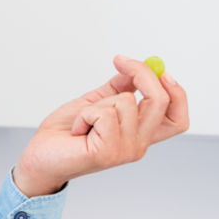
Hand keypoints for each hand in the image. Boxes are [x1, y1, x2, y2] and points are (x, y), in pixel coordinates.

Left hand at [13, 55, 188, 196]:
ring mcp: (125, 151)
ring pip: (127, 101)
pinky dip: (87, 113)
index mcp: (139, 134)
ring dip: (99, 102)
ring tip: (85, 119)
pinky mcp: (108, 152)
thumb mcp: (95, 102)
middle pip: (161, 101)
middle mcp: (138, 145)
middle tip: (120, 61)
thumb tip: (135, 68)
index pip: (177, 118)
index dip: (177, 91)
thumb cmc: (65, 133)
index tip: (159, 70)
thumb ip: (118, 88)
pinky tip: (79, 129)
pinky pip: (105, 114)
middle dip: (142, 73)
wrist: (40, 156)